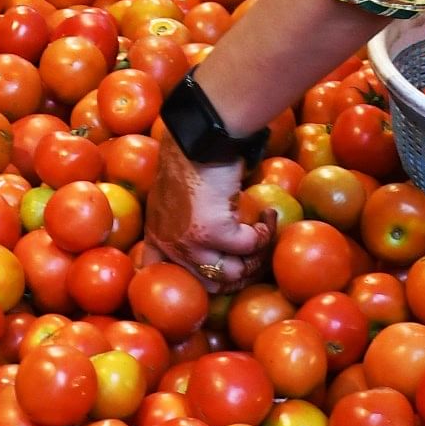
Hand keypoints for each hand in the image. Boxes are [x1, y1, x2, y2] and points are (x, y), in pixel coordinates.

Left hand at [143, 136, 274, 293]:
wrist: (200, 140)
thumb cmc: (190, 162)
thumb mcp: (172, 201)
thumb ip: (180, 226)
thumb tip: (212, 251)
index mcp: (157, 237)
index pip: (159, 276)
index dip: (185, 283)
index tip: (211, 275)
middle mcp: (171, 247)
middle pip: (210, 286)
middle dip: (239, 276)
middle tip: (256, 258)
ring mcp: (192, 243)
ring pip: (234, 273)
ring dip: (257, 257)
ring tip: (264, 236)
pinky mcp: (216, 232)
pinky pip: (250, 246)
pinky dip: (265, 233)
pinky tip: (267, 216)